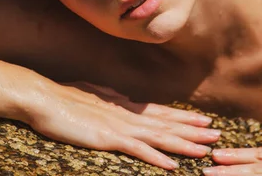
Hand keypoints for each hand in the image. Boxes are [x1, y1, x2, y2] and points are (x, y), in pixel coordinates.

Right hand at [26, 81, 219, 169]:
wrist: (44, 98)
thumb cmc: (65, 97)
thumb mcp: (94, 95)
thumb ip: (112, 99)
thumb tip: (125, 98)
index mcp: (124, 106)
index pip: (160, 113)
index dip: (183, 118)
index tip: (203, 120)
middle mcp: (127, 115)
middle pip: (166, 124)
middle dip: (193, 130)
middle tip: (217, 134)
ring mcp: (119, 126)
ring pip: (158, 137)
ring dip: (183, 143)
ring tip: (205, 148)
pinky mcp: (107, 138)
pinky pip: (136, 150)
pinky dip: (156, 157)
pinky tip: (171, 165)